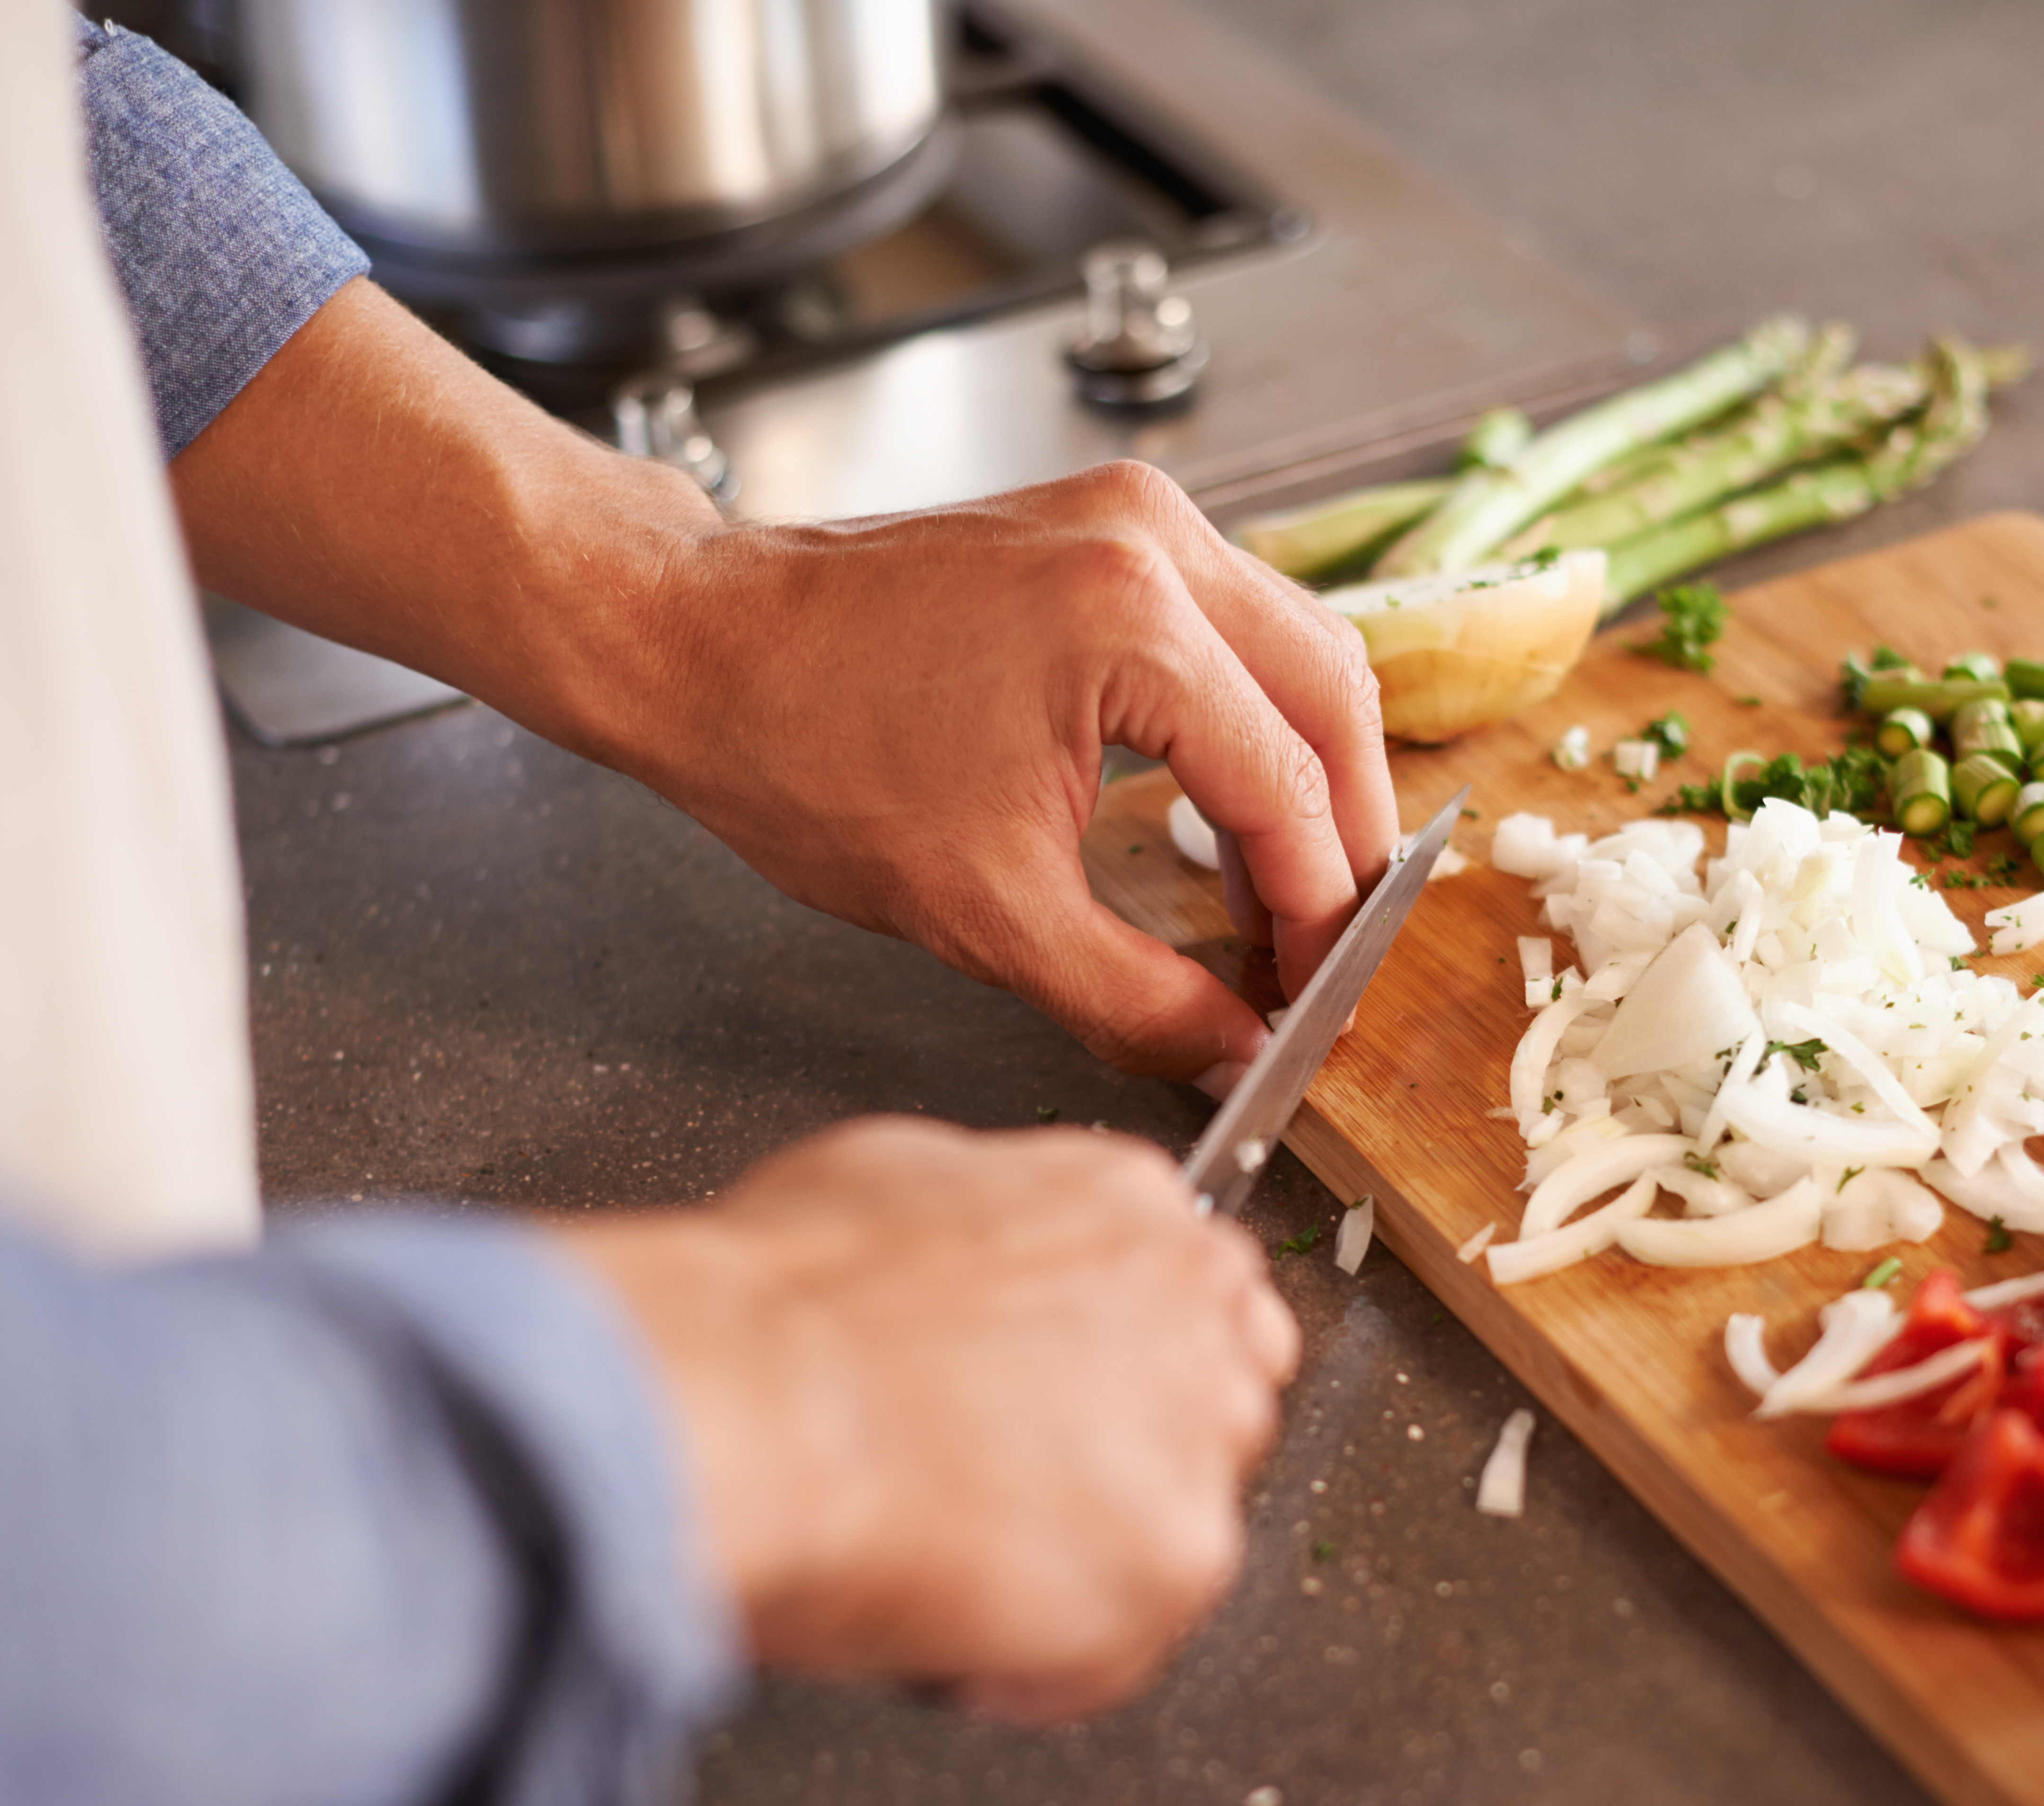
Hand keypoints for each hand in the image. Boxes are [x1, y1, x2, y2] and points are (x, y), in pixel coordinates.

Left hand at [174, 288, 1388, 1087]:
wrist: (698, 649)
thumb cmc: (805, 755)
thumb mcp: (986, 912)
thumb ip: (1135, 997)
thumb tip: (1233, 1052)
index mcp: (1132, 625)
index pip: (1288, 790)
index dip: (1316, 913)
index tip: (1314, 997)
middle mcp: (1153, 543)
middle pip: (1331, 697)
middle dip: (1345, 836)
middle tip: (1325, 946)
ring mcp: (1134, 516)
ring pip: (1300, 649)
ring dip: (1308, 774)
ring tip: (1282, 891)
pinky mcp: (1108, 522)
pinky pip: (1235, 623)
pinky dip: (1253, 718)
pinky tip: (1227, 807)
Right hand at [547, 1117, 1294, 1721]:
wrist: (756, 1402)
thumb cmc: (782, 1308)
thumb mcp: (884, 1183)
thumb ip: (977, 1226)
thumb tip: (957, 1265)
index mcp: (1124, 1204)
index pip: (1191, 1295)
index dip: (1118, 1370)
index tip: (1062, 1412)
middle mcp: (1191, 1307)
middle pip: (1217, 1406)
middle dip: (1126, 1463)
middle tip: (1010, 1500)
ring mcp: (1198, 1435)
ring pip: (1178, 1530)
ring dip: (1087, 1566)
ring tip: (962, 1571)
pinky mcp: (1180, 1556)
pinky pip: (1126, 1646)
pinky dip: (1046, 1669)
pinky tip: (959, 1641)